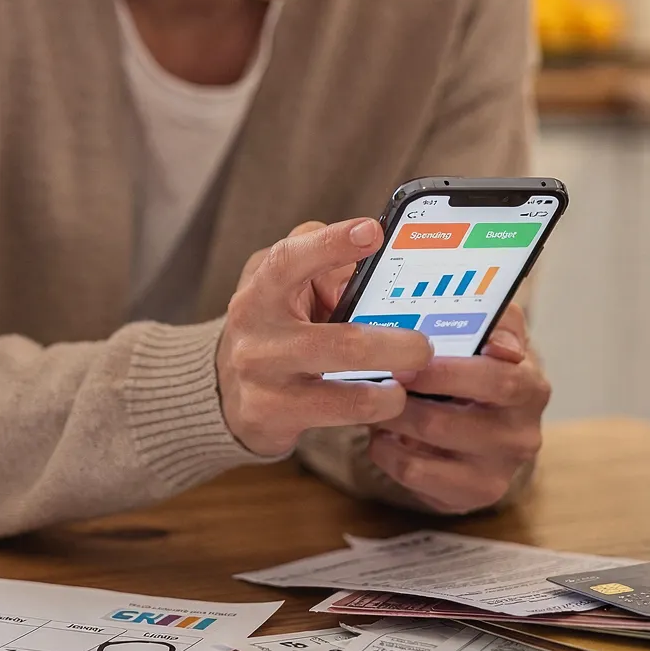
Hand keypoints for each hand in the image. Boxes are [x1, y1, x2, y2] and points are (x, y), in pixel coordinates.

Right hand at [219, 219, 434, 456]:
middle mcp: (256, 334)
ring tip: (411, 379)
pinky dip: (374, 410)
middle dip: (393, 346)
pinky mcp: (271, 418)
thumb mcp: (285, 287)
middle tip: (424, 346)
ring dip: (389, 390)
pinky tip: (391, 402)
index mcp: (261, 290)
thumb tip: (369, 272)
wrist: (225, 390)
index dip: (330, 245)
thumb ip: (323, 268)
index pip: (289, 260)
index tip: (373, 232)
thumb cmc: (274, 328)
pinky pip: (339, 417)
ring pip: (345, 392)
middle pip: (340, 342)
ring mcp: (263, 380)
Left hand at [366, 302, 548, 512]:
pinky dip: (387, 451)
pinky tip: (386, 433)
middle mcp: (520, 437)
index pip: (495, 379)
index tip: (406, 361)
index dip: (445, 372)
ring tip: (378, 402)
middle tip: (378, 379)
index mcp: (531, 389)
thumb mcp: (498, 333)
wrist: (493, 424)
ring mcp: (496, 473)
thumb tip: (501, 345)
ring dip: (390, 421)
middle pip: (445, 422)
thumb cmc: (486, 367)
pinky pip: (412, 474)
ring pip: (423, 449)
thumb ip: (501, 321)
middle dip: (403, 400)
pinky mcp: (468, 496)